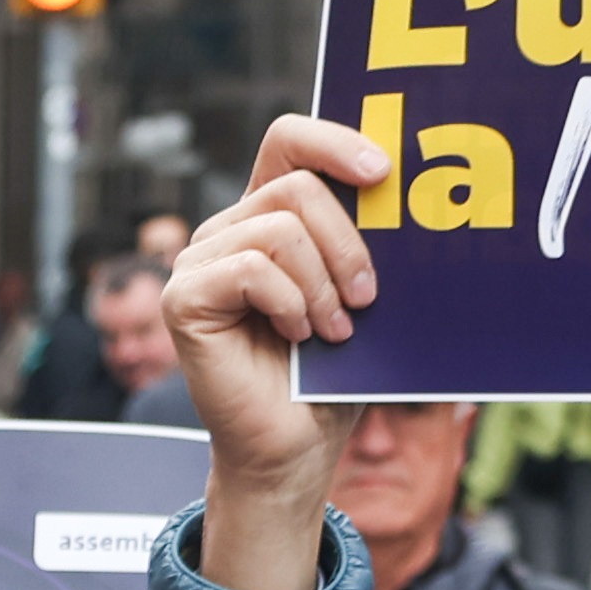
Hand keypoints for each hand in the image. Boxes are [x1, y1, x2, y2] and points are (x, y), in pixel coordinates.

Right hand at [178, 114, 388, 589]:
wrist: (295, 448)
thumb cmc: (331, 375)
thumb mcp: (361, 293)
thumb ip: (366, 240)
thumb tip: (406, 192)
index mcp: (268, 216)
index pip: (289, 141)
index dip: (334, 141)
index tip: (383, 172)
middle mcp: (227, 230)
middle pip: (295, 186)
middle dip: (347, 242)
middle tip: (367, 297)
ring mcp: (199, 263)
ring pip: (278, 229)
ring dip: (322, 284)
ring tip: (334, 331)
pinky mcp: (184, 298)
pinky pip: (250, 268)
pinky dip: (288, 303)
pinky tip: (297, 337)